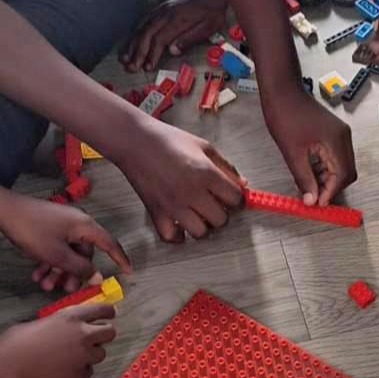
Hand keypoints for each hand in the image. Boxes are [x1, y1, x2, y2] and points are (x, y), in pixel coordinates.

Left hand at [0, 198, 131, 293]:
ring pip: (69, 253)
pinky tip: (37, 275)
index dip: (120, 259)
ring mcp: (64, 225)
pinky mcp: (51, 227)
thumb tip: (97, 276)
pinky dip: (50, 262)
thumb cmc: (34, 232)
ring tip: (45, 285)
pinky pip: (57, 247)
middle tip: (66, 290)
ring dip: (59, 271)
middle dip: (75, 273)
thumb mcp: (58, 255)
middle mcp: (79, 224)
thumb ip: (80, 267)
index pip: (110, 244)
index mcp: (86, 227)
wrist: (6, 212)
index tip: (128, 272)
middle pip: (85, 254)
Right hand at [0, 303, 117, 377]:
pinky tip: (66, 367)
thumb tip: (66, 324)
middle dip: (104, 333)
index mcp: (72, 316)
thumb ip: (61, 321)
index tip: (110, 314)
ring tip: (74, 354)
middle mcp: (83, 334)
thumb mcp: (42, 320)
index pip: (103, 309)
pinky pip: (88, 370)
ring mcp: (82, 356)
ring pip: (101, 353)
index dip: (108, 312)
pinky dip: (81, 369)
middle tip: (95, 336)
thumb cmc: (17, 342)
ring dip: (92, 353)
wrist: (9, 367)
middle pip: (110, 332)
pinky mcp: (78, 374)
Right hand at [115, 121, 244, 241]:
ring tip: (199, 213)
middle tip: (215, 203)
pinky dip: (178, 235)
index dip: (237, 199)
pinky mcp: (156, 213)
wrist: (136, 141)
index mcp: (206, 173)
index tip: (232, 196)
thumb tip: (243, 184)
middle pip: (221, 220)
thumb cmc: (169, 140)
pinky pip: (172, 237)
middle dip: (222, 212)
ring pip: (200, 233)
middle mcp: (191, 192)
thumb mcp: (204, 146)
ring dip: (203, 225)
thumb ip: (226, 166)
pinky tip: (181, 223)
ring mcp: (173, 206)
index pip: (235, 199)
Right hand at [121, 0, 227, 72]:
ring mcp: (160, 11)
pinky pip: (142, 22)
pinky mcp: (159, 9)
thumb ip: (190, 38)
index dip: (151, 54)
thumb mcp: (208, 27)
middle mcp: (165, 14)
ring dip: (131, 44)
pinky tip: (129, 43)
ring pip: (140, 28)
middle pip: (145, 35)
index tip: (147, 67)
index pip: (159, 39)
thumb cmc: (211, 11)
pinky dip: (134, 34)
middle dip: (136, 53)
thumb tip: (173, 51)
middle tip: (130, 67)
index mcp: (177, 20)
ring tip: (124, 58)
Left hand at [262, 88, 355, 204]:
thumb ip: (303, 178)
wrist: (282, 91)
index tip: (318, 203)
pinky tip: (309, 172)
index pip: (342, 175)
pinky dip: (324, 168)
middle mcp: (342, 137)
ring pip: (341, 166)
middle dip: (330, 187)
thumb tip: (311, 199)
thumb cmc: (285, 114)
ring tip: (308, 186)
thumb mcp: (292, 153)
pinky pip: (334, 156)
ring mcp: (339, 134)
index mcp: (336, 141)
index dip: (331, 192)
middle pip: (346, 172)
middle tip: (313, 197)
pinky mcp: (332, 133)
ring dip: (326, 178)